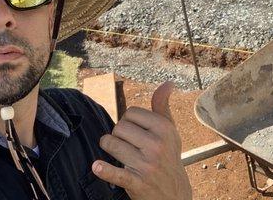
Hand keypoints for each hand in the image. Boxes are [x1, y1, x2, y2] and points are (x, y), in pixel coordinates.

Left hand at [92, 82, 191, 199]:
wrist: (175, 195)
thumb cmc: (168, 156)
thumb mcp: (169, 131)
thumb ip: (162, 106)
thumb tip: (168, 82)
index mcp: (164, 128)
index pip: (130, 113)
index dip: (128, 122)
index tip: (136, 133)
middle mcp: (157, 145)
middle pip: (118, 127)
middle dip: (118, 136)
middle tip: (127, 146)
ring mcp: (147, 165)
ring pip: (111, 144)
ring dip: (109, 149)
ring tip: (118, 155)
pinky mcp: (137, 183)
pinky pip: (116, 173)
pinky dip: (104, 170)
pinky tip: (97, 167)